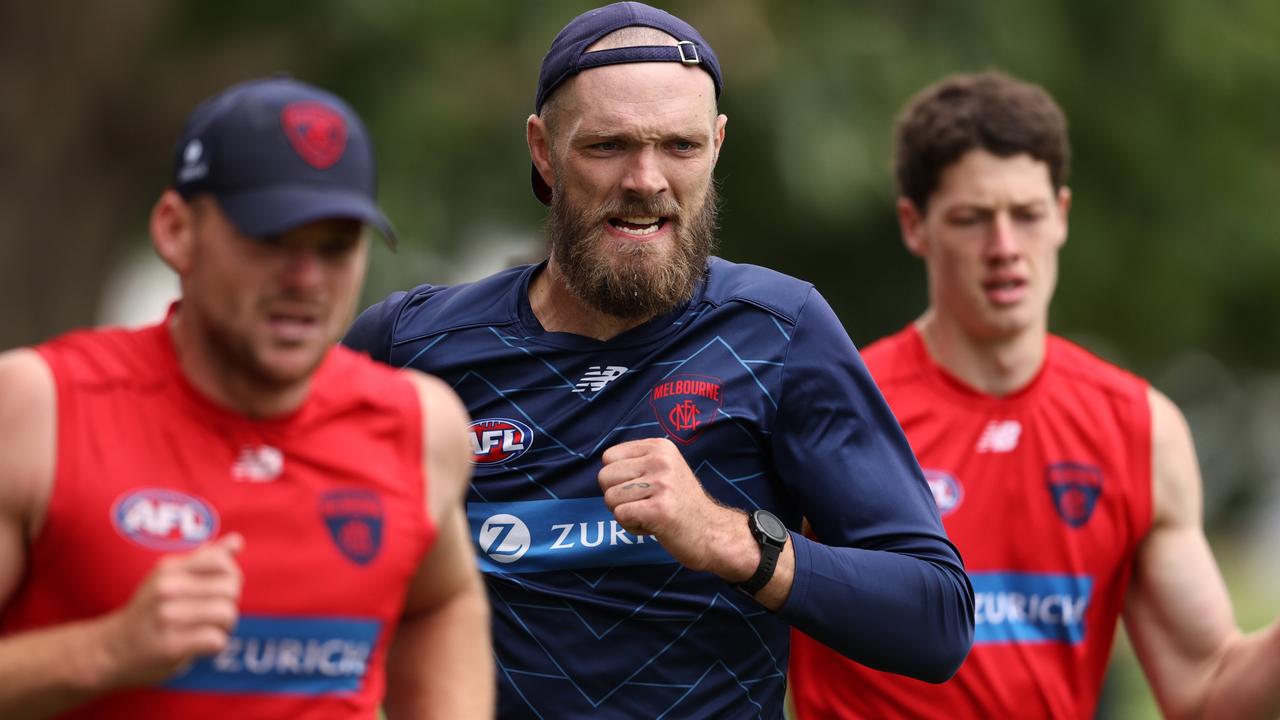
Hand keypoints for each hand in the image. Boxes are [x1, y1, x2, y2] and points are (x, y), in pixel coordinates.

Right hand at [100, 533, 244, 687]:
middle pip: (231, 589)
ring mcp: (166, 616)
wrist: (109, 650)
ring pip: (226, 613)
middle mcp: (167, 588)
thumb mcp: (169, 578)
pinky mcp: (170, 645)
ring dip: (226, 627)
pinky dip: (215, 645)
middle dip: (230, 604)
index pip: (221, 562)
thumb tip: (237, 540)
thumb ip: (204, 559)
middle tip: (214, 616)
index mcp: (169, 568)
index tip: (218, 591)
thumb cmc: (148, 612)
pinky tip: (201, 646)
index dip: (231, 578)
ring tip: (209, 630)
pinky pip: (216, 639)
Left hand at [599, 438, 753, 578]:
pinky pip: (620, 515)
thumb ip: (637, 463)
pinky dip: (632, 527)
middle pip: (604, 477)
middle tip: (644, 504)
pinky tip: (653, 525)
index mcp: (660, 447)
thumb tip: (604, 468)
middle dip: (617, 497)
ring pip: (610, 498)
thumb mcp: (665, 469)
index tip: (641, 488)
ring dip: (626, 514)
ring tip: (651, 514)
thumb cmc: (681, 504)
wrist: (711, 532)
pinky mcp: (659, 509)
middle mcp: (661, 461)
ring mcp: (662, 484)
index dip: (617, 478)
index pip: (608, 457)